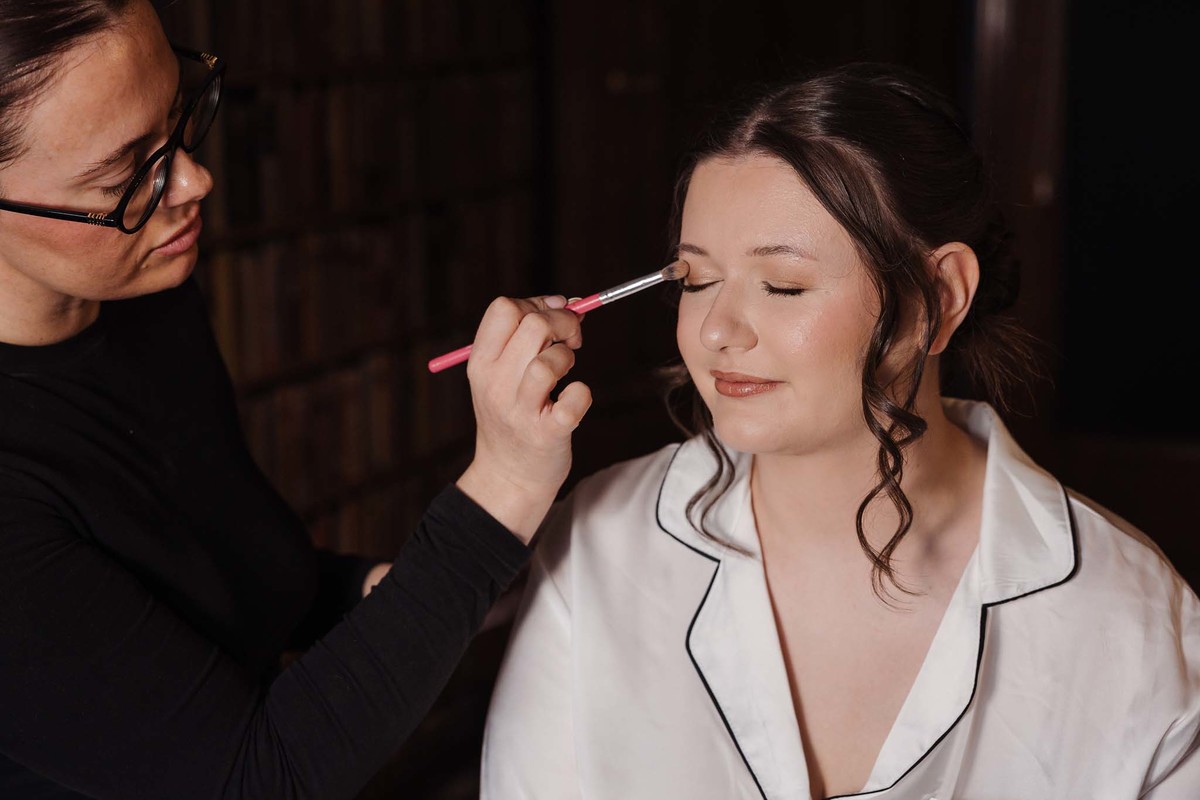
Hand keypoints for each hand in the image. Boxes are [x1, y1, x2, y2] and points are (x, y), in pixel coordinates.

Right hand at [455, 295, 591, 542]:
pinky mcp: (547, 433)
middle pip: (533, 325)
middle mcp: (495, 384)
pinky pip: (576, 399)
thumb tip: (568, 302)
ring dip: (568, 357)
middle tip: (571, 339)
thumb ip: (525, 338)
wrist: (508, 476)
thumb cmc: (512, 416)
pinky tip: (575, 397)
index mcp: (480, 363)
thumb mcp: (501, 375)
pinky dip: (583, 392)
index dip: (536, 302)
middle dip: (562, 322)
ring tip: (567, 370)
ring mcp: (520, 411)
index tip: (554, 315)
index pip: (504, 308)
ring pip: (550, 361)